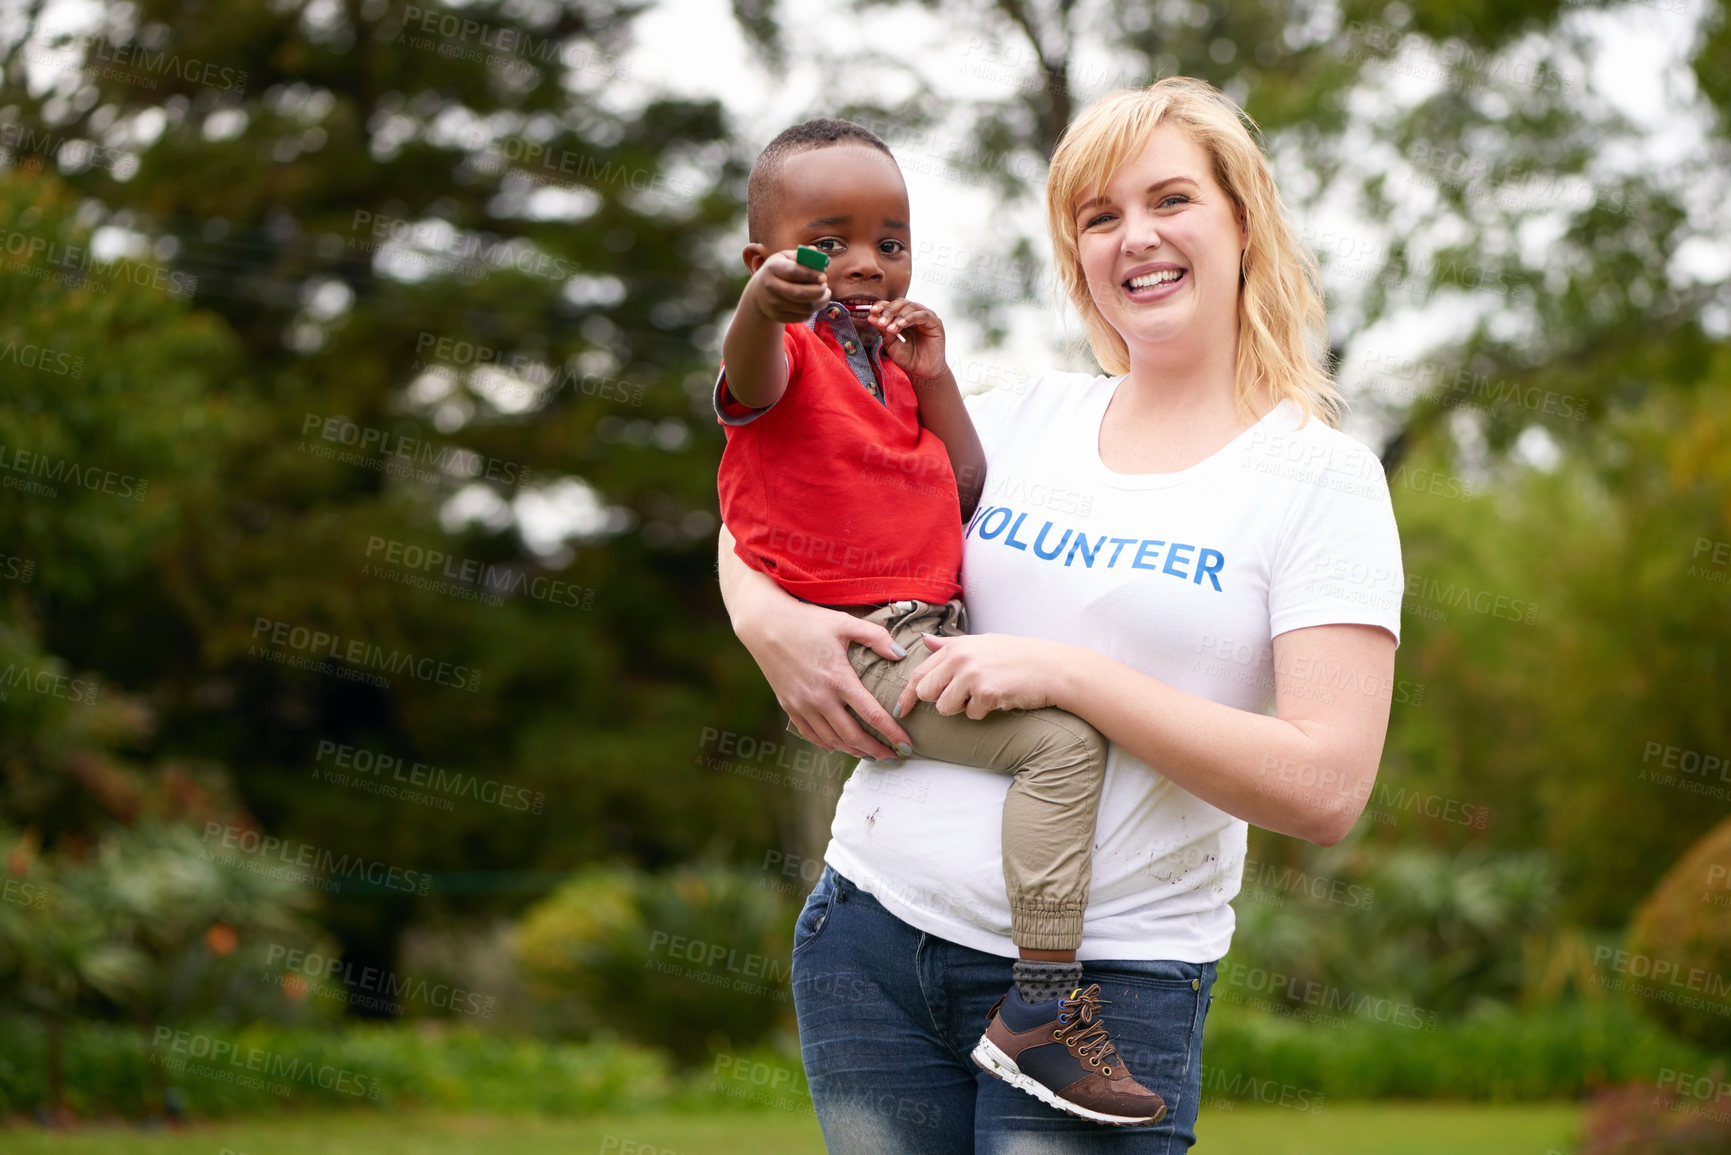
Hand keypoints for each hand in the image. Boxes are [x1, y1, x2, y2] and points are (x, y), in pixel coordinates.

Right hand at [736, 597, 913, 759]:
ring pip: (831, 740)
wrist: (765, 625)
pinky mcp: (788, 705)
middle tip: (892, 758)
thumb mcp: (844, 623)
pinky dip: (825, 744)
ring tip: (870, 755)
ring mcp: (802, 705)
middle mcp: (820, 698)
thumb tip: (901, 654)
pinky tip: (836, 746)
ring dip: (853, 750)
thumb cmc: (806, 621)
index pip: (872, 715)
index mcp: (838, 679)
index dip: (892, 733)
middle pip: (853, 736)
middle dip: (876, 750)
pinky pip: (809, 734)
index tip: (906, 745)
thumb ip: (876, 637)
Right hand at [748, 250, 831, 323]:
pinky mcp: (778, 316)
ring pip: (804, 307)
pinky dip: (813, 310)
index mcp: (772, 267)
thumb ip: (802, 255)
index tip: (824, 277)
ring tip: (824, 293)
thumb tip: (816, 252)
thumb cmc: (779, 271)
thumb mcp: (786, 258)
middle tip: (825, 286)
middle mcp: (770, 286)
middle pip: (799, 293)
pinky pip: (802, 316)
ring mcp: (773, 304)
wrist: (760, 292)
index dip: (811, 275)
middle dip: (818, 291)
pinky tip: (814, 302)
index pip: (793, 272)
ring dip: (820, 301)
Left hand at [868, 298, 947, 379]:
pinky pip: (922, 315)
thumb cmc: (907, 357)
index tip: (872, 312)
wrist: (921, 372)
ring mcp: (924, 316)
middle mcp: (913, 313)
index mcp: (901, 316)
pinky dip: (910, 318)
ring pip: (910, 307)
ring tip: (891, 329)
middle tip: (881, 322)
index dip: (881, 306)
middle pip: (900, 303)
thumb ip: (883, 329)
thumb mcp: (891, 343)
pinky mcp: (934, 322)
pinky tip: (901, 325)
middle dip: (889, 311)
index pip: (890, 305)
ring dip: (898, 316)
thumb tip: (871, 316)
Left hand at [893, 633, 1064, 719]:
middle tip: (962, 697)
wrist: (1052, 667)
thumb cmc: (1019, 656)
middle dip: (940, 700)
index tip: (901, 710)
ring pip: (945, 708)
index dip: (907, 695)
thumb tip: (926, 641)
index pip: (919, 673)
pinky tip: (1000, 698)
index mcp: (956, 646)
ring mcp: (972, 675)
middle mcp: (960, 658)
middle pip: (926, 693)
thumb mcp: (982, 643)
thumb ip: (950, 645)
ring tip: (984, 694)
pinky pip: (971, 715)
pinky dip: (984, 712)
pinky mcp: (986, 693)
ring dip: (962, 708)